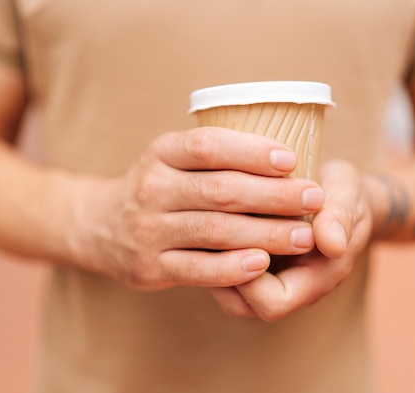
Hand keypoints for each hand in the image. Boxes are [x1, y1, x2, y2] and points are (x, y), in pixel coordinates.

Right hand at [66, 127, 324, 290]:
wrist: (101, 226)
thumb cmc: (159, 188)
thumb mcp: (174, 160)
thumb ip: (216, 158)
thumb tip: (286, 157)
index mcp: (162, 153)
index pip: (208, 146)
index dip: (252, 151)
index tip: (292, 158)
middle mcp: (152, 187)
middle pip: (220, 190)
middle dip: (273, 195)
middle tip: (313, 199)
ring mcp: (148, 229)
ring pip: (214, 231)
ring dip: (265, 233)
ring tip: (303, 236)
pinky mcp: (150, 266)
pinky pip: (197, 269)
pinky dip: (232, 268)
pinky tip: (262, 264)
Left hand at [209, 160, 373, 320]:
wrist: (334, 190)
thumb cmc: (343, 194)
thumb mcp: (348, 196)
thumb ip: (340, 219)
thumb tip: (333, 244)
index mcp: (315, 280)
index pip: (273, 303)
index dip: (251, 276)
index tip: (244, 232)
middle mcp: (285, 286)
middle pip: (240, 303)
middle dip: (221, 264)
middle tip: (211, 226)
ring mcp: (264, 275)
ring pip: (224, 287)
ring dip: (211, 256)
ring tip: (206, 219)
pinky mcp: (246, 258)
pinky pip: (218, 267)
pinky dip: (210, 246)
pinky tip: (205, 214)